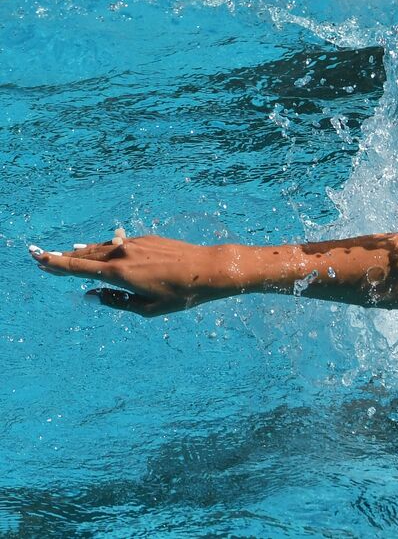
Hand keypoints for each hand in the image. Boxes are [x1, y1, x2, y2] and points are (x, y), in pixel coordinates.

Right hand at [30, 231, 234, 315]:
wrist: (209, 269)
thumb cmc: (180, 295)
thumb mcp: (146, 308)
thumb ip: (115, 301)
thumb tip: (92, 295)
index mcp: (118, 273)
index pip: (77, 268)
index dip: (56, 265)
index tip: (38, 260)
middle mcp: (122, 253)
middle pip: (85, 255)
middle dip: (64, 257)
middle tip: (45, 257)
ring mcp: (134, 244)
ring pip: (101, 247)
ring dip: (83, 251)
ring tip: (68, 253)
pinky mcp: (146, 239)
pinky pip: (118, 243)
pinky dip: (104, 247)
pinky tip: (98, 248)